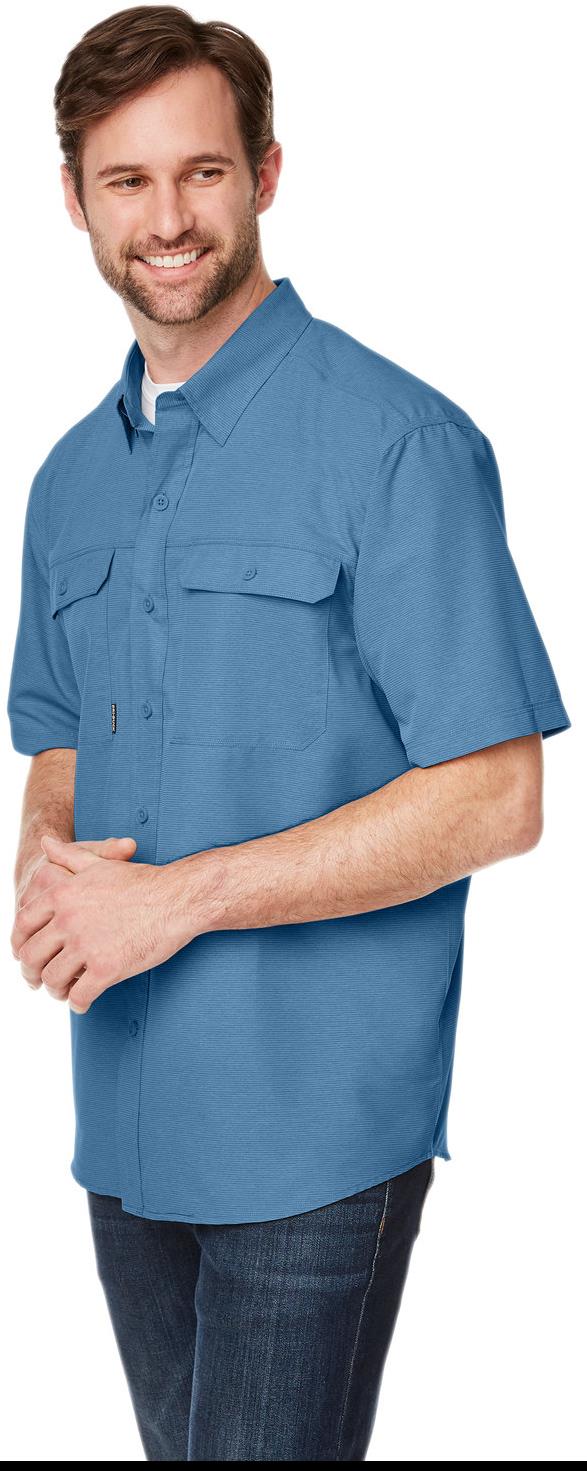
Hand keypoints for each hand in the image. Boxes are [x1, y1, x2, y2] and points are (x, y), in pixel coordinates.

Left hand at [12, 834, 136, 993]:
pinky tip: (83, 1002)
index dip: (19, 944)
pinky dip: (78, 1003)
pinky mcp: (106, 969)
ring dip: (55, 990)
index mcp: (61, 895)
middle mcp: (68, 920)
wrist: (178, 898)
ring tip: (63, 991)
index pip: (23, 925)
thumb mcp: (98, 863)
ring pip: (52, 979)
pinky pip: (79, 995)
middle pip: (31, 956)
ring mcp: (86, 946)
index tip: (26, 954)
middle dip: (32, 973)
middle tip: (38, 980)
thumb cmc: (142, 880)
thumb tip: (44, 842)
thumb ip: (67, 855)